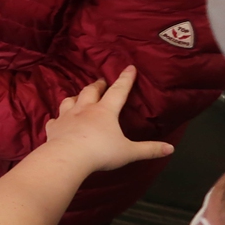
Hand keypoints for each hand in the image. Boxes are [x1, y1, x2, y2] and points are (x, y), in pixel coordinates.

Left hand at [44, 67, 173, 173]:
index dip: (125, 79)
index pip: (118, 91)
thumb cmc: (101, 152)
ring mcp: (66, 116)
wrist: (67, 157)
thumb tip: (170, 148)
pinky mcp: (54, 127)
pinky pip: (55, 119)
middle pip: (90, 91)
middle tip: (101, 81)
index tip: (129, 67)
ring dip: (75, 97)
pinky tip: (58, 120)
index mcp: (105, 111)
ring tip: (79, 97)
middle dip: (97, 85)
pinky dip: (58, 118)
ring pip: (69, 100)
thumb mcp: (129, 152)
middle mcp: (84, 109)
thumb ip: (149, 149)